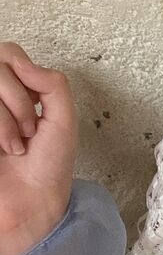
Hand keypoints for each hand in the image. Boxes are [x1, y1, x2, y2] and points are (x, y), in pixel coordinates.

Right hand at [0, 44, 77, 249]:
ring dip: (5, 120)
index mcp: (16, 89)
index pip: (7, 53)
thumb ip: (51, 81)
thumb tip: (19, 60)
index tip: (36, 109)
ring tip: (14, 145)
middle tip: (28, 130)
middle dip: (17, 100)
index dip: (24, 79)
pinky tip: (3, 149)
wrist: (31, 201)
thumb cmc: (48, 165)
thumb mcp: (64, 117)